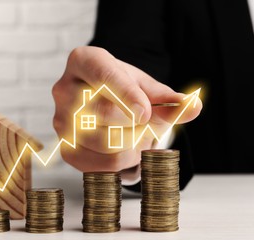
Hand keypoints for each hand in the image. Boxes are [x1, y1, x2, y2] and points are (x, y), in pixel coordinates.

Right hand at [52, 46, 201, 171]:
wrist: (101, 104)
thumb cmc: (122, 91)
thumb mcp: (145, 87)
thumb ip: (167, 97)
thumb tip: (193, 107)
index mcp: (83, 61)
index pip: (103, 75)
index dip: (127, 94)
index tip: (145, 112)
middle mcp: (64, 90)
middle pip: (103, 112)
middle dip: (138, 124)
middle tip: (150, 123)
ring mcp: (61, 122)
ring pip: (106, 143)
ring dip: (135, 145)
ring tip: (139, 136)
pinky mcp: (67, 149)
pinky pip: (103, 165)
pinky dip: (125, 163)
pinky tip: (128, 150)